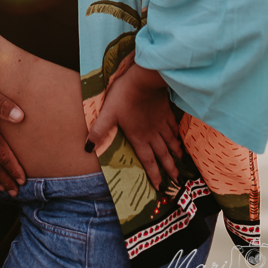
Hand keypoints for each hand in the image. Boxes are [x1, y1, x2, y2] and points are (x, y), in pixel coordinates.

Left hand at [86, 64, 182, 189]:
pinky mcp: (166, 111)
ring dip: (175, 153)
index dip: (154, 174)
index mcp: (138, 137)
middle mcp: (152, 133)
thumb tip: (87, 148)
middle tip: (176, 180)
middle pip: (162, 154)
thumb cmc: (124, 96)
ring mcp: (160, 122)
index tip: (160, 187)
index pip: (147, 160)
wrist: (144, 80)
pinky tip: (178, 137)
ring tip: (180, 161)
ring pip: (170, 142)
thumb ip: (99, 131)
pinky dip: (176, 135)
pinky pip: (173, 127)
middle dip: (169, 168)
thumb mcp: (107, 114)